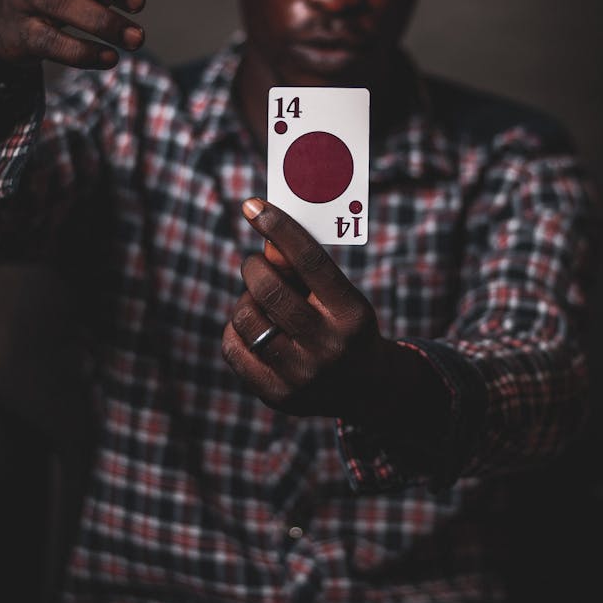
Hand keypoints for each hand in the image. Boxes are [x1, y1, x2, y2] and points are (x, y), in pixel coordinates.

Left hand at [221, 197, 392, 417]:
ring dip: (245, 301)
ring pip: (246, 319)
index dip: (279, 228)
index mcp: (352, 313)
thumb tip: (266, 238)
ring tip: (258, 303)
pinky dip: (236, 330)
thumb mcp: (341, 294)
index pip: (309, 260)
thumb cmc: (346, 324)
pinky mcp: (279, 396)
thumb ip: (304, 269)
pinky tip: (252, 328)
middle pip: (269, 290)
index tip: (253, 206)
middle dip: (253, 267)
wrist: (367, 388)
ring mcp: (303, 376)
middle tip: (255, 263)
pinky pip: (234, 350)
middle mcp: (329, 347)